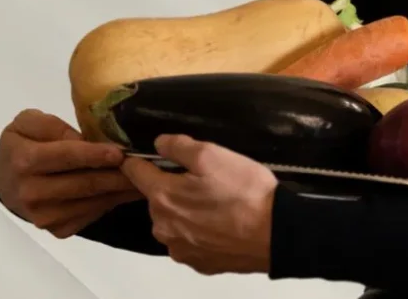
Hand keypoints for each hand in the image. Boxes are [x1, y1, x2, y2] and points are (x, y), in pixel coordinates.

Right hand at [0, 109, 143, 238]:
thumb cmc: (21, 144)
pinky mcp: (57, 229)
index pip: (66, 157)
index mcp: (26, 161)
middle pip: (84, 183)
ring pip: (92, 201)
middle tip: (147, 164)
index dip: (94, 155)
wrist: (5, 182)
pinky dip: (113, 202)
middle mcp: (34, 193)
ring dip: (121, 190)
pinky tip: (129, 189)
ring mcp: (45, 216)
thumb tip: (84, 139)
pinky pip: (91, 215)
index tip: (120, 153)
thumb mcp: (28, 122)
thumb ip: (53, 126)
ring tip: (147, 177)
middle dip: (118, 174)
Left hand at [120, 135, 276, 274]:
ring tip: (214, 201)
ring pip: (171, 220)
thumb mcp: (212, 155)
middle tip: (202, 177)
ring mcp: (178, 248)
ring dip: (183, 209)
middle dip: (171, 185)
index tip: (149, 154)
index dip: (139, 160)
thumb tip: (158, 143)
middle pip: (155, 197)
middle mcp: (162, 226)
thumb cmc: (243, 189)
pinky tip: (219, 222)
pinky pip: (187, 239)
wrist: (273, 232)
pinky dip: (197, 229)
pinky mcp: (196, 262)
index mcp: (163, 196)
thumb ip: (179, 146)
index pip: (134, 173)